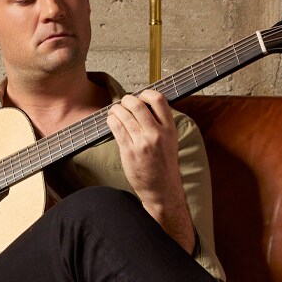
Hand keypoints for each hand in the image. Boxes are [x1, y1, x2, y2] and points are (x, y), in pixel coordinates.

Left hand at [107, 90, 195, 252]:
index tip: (140, 96)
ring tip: (114, 112)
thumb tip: (141, 104)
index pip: (159, 100)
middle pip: (137, 104)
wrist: (162, 188)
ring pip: (123, 115)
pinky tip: (111, 120)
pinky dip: (111, 120)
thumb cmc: (164, 164)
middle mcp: (157, 134)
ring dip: (115, 109)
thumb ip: (159, 123)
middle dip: (126, 100)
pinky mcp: (129, 151)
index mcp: (169, 128)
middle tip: (123, 103)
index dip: (146, 93)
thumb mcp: (170, 140)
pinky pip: (116, 128)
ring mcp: (142, 143)